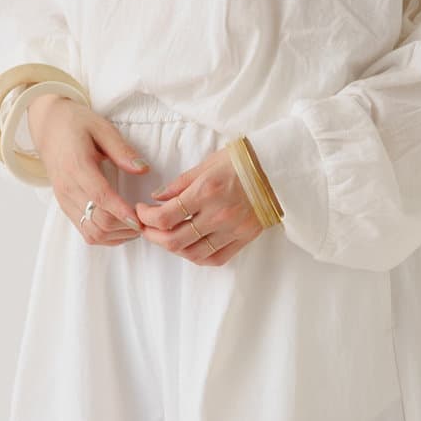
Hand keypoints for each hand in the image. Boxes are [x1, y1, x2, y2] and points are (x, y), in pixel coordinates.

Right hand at [27, 94, 149, 245]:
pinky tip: (121, 227)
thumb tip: (143, 169)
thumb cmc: (76, 124)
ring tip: (136, 226)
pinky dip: (106, 236)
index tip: (140, 220)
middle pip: (97, 221)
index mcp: (76, 166)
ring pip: (92, 233)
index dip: (121, 212)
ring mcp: (64, 200)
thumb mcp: (102, 128)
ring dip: (116, 235)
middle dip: (124, 227)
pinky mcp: (65, 207)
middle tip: (146, 221)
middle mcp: (67, 187)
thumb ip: (122, 150)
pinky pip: (86, 232)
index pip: (100, 196)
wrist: (48, 126)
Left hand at [134, 149, 265, 266]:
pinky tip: (189, 248)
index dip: (146, 218)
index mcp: (206, 192)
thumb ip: (179, 184)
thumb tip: (157, 198)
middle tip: (147, 228)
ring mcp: (232, 230)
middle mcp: (217, 215)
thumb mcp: (206, 164)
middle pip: (174, 240)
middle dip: (153, 236)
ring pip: (192, 254)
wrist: (278, 169)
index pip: (165, 217)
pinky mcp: (243, 239)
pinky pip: (215, 258)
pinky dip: (197, 257)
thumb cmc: (241, 161)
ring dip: (173, 249)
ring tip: (166, 238)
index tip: (141, 211)